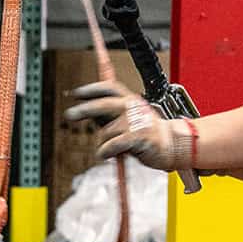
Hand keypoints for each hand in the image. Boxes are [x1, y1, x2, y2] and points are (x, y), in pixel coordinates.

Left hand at [62, 81, 195, 170]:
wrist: (173, 144)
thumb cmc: (149, 132)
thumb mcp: (131, 117)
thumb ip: (112, 113)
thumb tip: (89, 112)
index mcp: (130, 99)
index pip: (108, 87)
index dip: (91, 89)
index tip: (75, 93)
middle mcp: (132, 106)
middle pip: (103, 104)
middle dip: (84, 109)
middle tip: (69, 115)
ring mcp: (136, 121)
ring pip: (106, 132)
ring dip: (102, 143)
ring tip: (110, 149)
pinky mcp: (138, 136)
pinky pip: (113, 144)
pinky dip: (105, 151)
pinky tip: (105, 154)